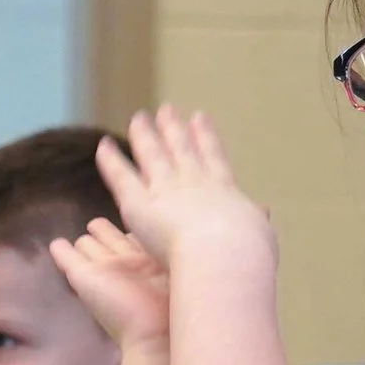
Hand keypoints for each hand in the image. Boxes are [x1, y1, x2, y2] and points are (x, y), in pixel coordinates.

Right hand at [50, 217, 170, 348]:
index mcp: (147, 264)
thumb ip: (175, 252)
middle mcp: (124, 265)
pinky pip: (68, 259)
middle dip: (103, 232)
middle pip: (108, 241)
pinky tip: (55, 245)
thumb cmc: (174, 303)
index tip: (131, 220)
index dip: (131, 232)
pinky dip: (61, 252)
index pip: (133, 240)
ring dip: (87, 241)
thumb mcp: (179, 268)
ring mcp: (101, 270)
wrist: (152, 333)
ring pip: (89, 246)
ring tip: (81, 236)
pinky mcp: (82, 278)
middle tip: (96, 225)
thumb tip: (176, 233)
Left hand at [93, 107, 275, 276]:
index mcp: (223, 191)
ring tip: (138, 117)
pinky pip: (121, 178)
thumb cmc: (246, 256)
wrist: (225, 256)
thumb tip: (262, 215)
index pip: (213, 159)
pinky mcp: (139, 203)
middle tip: (167, 108)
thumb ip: (255, 224)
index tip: (200, 116)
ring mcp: (166, 189)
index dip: (205, 137)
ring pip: (151, 155)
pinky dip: (111, 162)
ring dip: (143, 135)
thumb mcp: (259, 236)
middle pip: (180, 149)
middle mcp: (193, 182)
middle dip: (173, 128)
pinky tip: (102, 146)